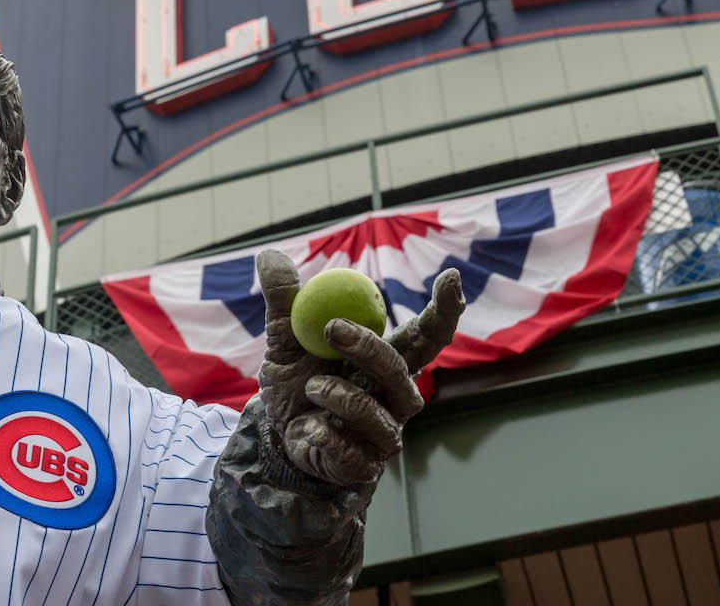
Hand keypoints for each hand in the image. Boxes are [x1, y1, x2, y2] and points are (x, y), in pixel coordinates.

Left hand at [255, 250, 463, 486]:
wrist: (277, 437)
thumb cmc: (296, 382)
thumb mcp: (285, 338)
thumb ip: (284, 300)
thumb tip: (268, 254)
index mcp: (388, 360)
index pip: (428, 335)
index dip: (446, 309)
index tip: (450, 277)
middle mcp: (395, 396)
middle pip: (402, 369)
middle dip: (370, 347)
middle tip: (333, 327)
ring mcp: (384, 434)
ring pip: (375, 410)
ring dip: (337, 393)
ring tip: (310, 388)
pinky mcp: (364, 465)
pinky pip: (348, 447)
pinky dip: (321, 432)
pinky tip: (308, 428)